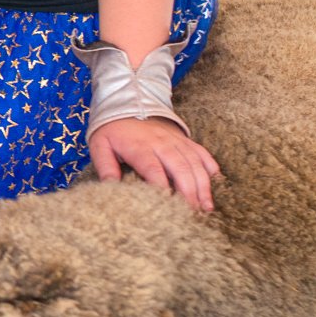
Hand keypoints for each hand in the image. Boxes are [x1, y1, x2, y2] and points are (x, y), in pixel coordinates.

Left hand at [88, 117, 219, 211]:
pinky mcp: (186, 140)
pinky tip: (215, 185)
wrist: (129, 103)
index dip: (162, 188)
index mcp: (140, 147)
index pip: (153, 169)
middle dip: (189, 192)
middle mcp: (162, 144)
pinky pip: (203, 154)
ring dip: (203, 186)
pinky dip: (211, 169)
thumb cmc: (113, 130)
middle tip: (193, 213)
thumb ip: (105, 166)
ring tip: (206, 207)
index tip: (167, 207)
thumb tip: (110, 188)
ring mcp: (177, 141)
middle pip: (180, 168)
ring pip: (195, 163)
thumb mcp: (100, 145)